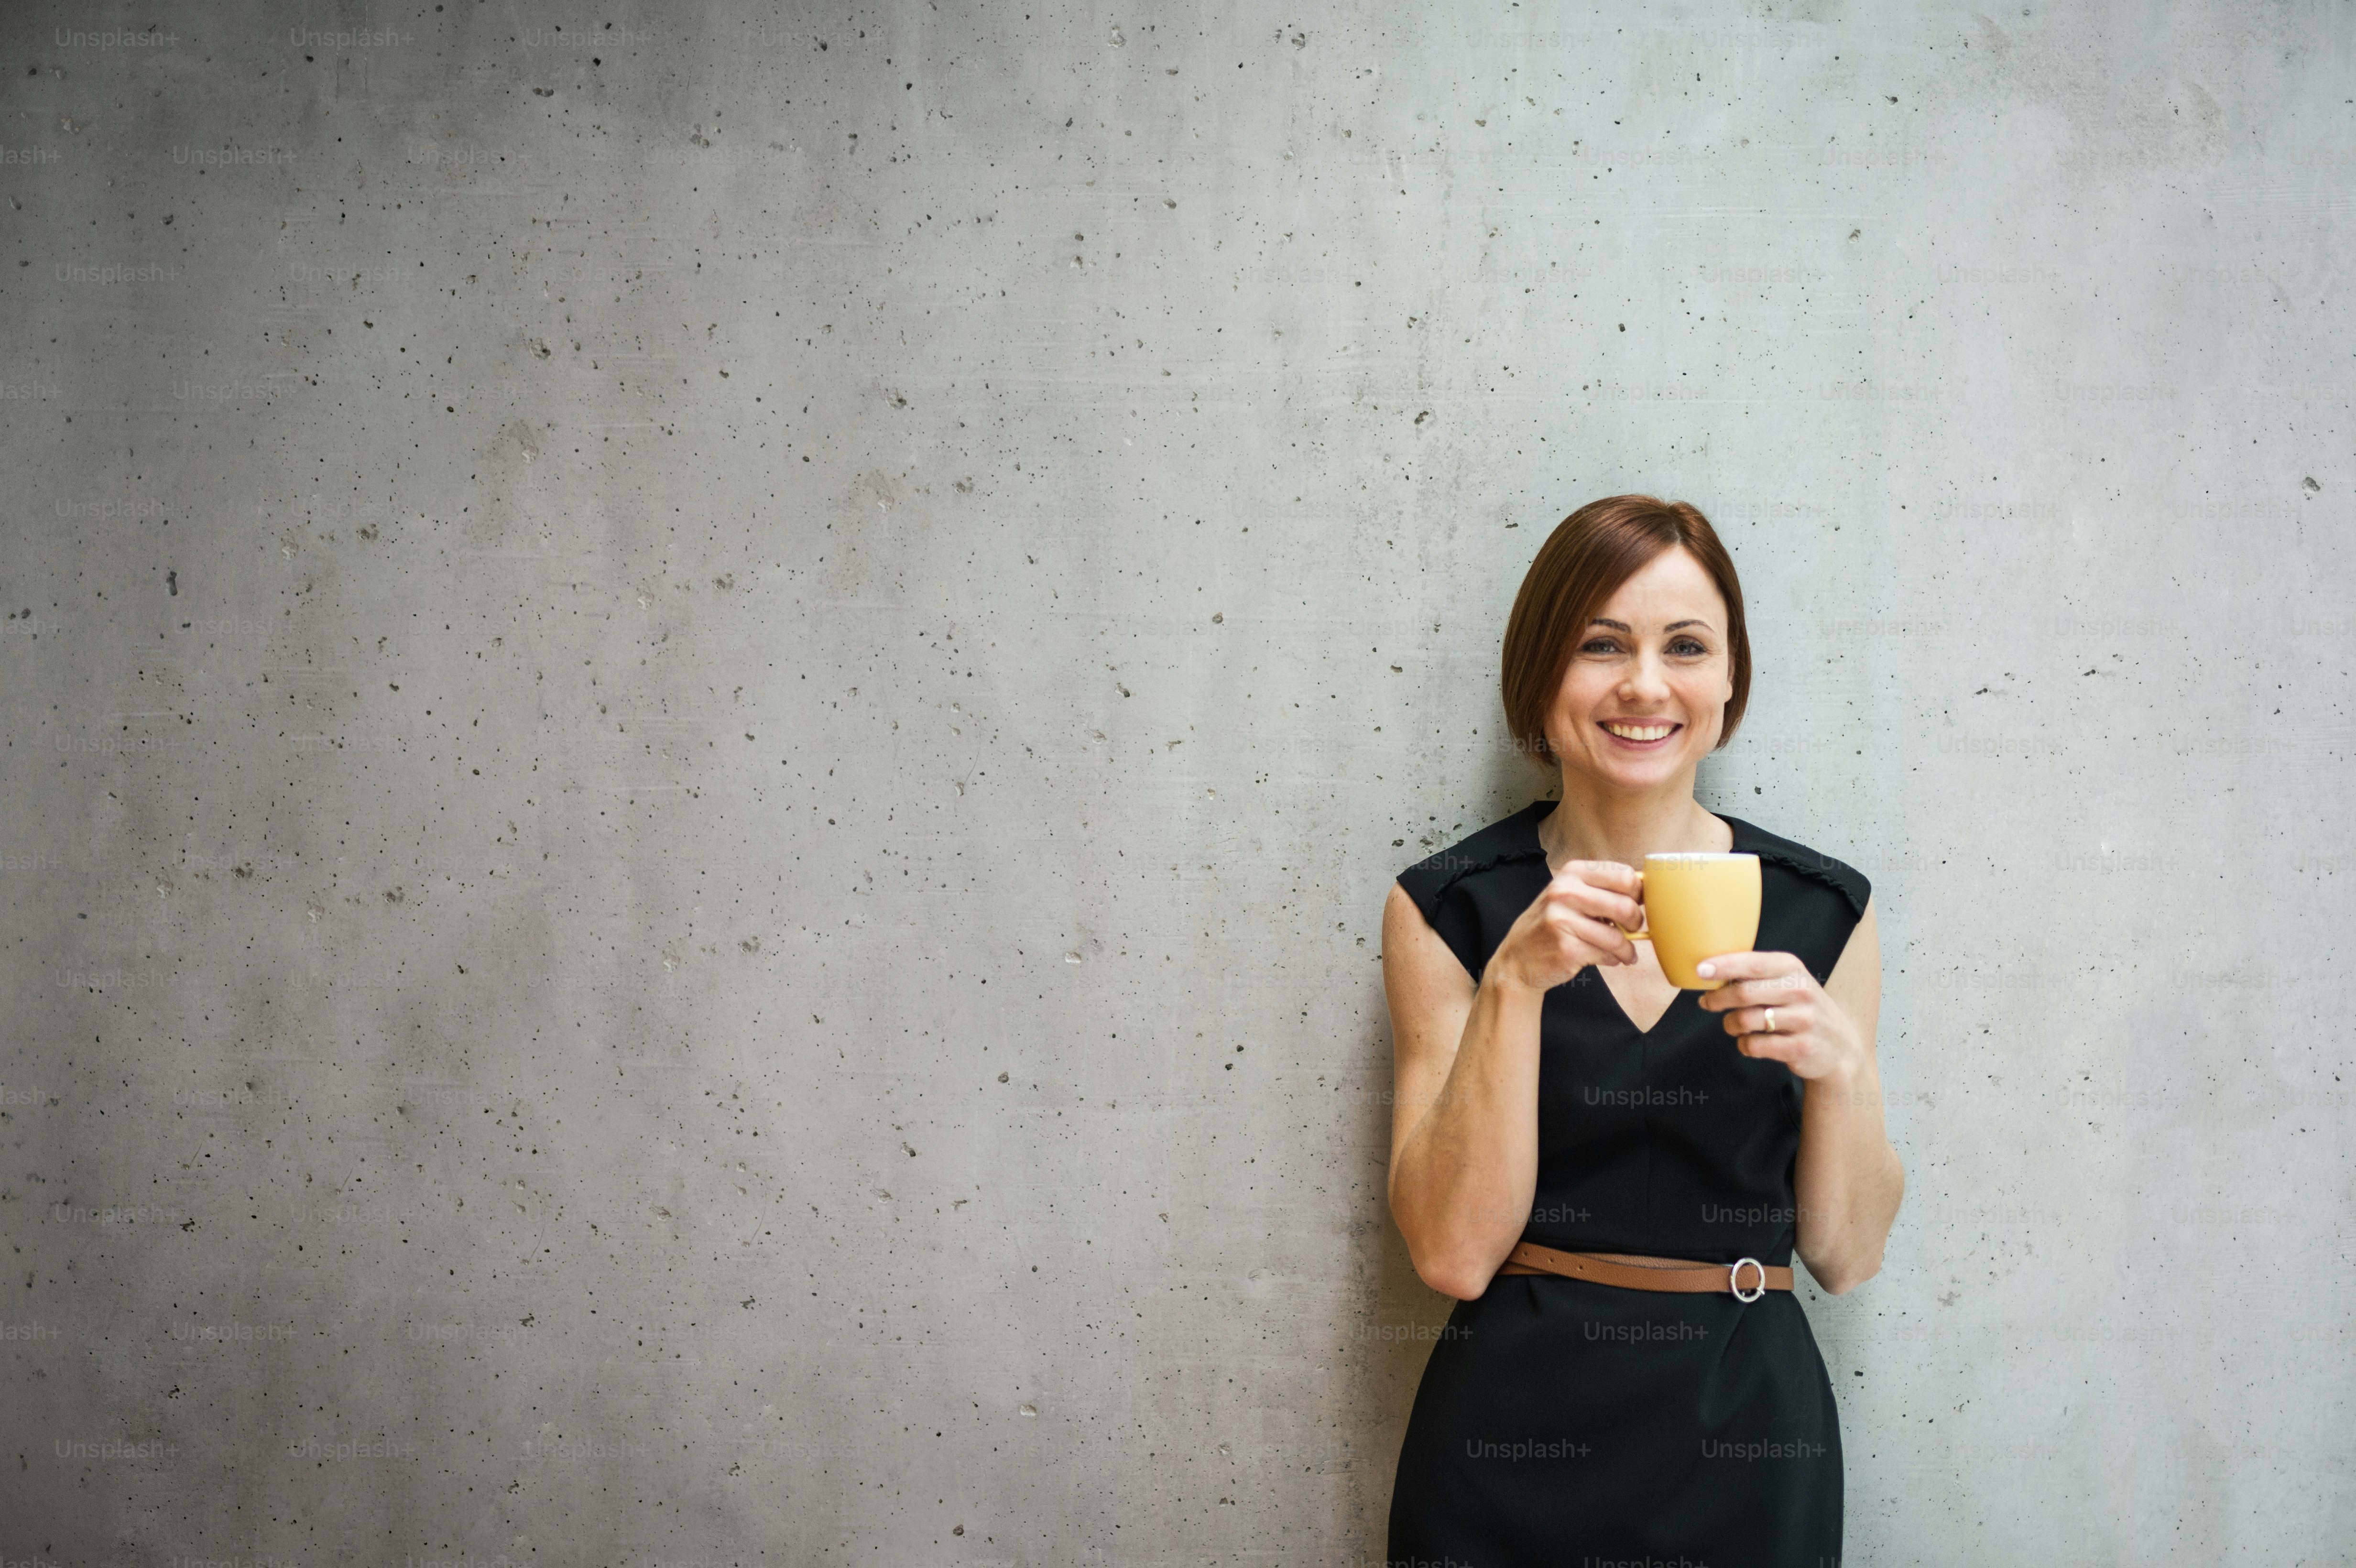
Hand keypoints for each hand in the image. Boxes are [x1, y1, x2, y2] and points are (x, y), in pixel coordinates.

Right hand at [1483, 861, 1645, 994]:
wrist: (1517, 958)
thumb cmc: (1552, 925)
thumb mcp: (1569, 895)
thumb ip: (1601, 889)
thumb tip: (1646, 891)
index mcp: (1572, 873)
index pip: (1623, 875)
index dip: (1638, 892)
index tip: (1638, 903)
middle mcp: (1565, 892)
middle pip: (1625, 905)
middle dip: (1637, 921)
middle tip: (1633, 929)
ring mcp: (1563, 921)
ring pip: (1618, 936)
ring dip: (1627, 949)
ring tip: (1625, 953)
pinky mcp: (1567, 948)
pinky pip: (1606, 955)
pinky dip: (1613, 960)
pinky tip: (1606, 959)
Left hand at [1693, 951, 1864, 1082]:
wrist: (1839, 1046)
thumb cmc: (1800, 1008)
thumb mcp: (1786, 982)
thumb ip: (1754, 974)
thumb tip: (1709, 971)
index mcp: (1792, 968)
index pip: (1753, 963)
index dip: (1723, 966)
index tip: (1700, 970)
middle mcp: (1800, 991)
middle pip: (1744, 993)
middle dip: (1717, 999)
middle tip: (1707, 1003)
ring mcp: (1803, 1020)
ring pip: (1746, 1020)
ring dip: (1730, 1024)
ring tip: (1733, 1025)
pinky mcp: (1800, 1048)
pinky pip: (1755, 1046)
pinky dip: (1744, 1045)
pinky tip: (1750, 1043)